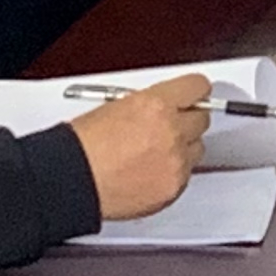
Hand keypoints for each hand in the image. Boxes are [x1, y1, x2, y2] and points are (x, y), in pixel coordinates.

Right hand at [71, 73, 212, 217]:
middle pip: (202, 119)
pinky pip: (185, 175)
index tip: (193, 96)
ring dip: (182, 149)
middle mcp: (171, 131)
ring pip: (197, 149)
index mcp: (156, 105)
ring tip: (153, 153)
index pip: (197, 87)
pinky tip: (150, 172)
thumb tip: (167, 106)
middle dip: (187, 121)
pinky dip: (173, 173)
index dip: (194, 92)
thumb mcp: (116, 106)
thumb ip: (151, 104)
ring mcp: (175, 162)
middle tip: (169, 127)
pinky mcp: (174, 187)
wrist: (73, 181)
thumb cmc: (83, 146)